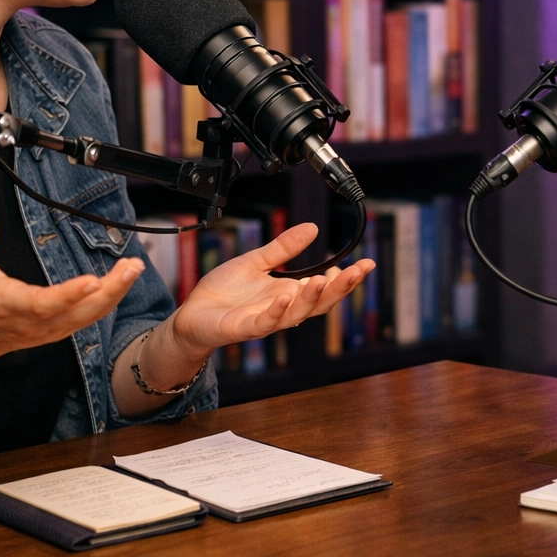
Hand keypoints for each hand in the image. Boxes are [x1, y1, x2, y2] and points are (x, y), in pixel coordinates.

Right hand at [0, 214, 141, 364]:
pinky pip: (89, 318)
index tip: (92, 280)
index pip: (43, 304)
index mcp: (9, 305)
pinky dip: (109, 300)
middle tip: (131, 267)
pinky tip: (122, 281)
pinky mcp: (58, 330)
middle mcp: (34, 322)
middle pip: (78, 312)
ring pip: (89, 316)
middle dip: (109, 290)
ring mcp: (48, 330)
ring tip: (132, 268)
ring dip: (115, 292)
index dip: (69, 294)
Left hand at [169, 222, 372, 351]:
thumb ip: (283, 248)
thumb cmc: (224, 293)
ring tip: (324, 278)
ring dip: (312, 297)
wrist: (193, 315)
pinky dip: (277, 311)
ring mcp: (265, 320)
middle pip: (320, 302)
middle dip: (342, 287)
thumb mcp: (257, 262)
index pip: (325, 288)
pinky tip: (285, 297)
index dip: (345, 278)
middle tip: (359, 270)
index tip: (364, 263)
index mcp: (289, 293)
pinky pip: (265, 322)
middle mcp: (283, 308)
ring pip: (297, 313)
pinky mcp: (244, 328)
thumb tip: (313, 228)